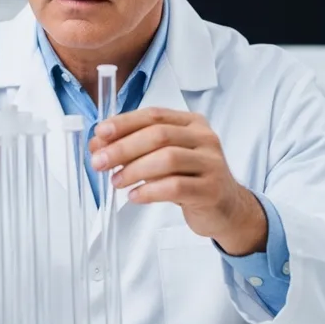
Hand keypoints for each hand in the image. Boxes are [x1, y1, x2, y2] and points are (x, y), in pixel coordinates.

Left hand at [89, 107, 266, 256]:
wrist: (226, 208)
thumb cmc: (190, 179)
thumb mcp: (163, 158)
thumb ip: (135, 148)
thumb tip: (97, 144)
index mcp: (192, 123)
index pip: (155, 115)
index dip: (125, 123)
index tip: (100, 133)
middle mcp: (205, 138)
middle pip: (159, 135)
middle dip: (123, 148)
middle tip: (99, 162)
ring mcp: (211, 163)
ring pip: (167, 159)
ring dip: (134, 170)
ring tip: (116, 181)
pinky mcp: (211, 190)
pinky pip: (175, 187)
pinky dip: (149, 191)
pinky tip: (134, 196)